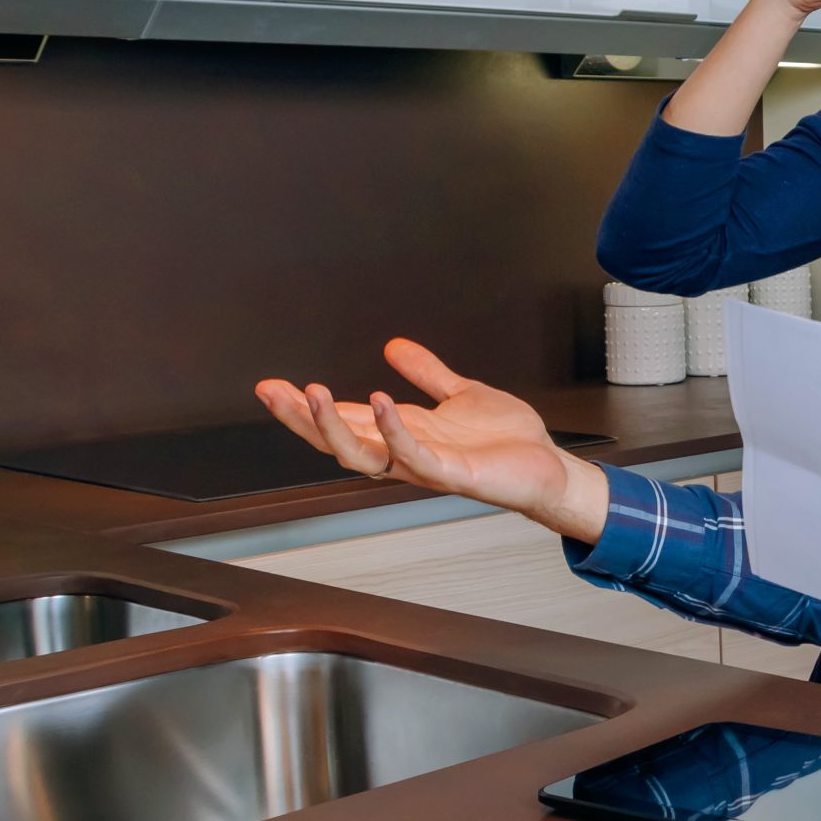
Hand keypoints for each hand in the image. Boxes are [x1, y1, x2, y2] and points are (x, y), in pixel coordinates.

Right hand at [254, 338, 610, 541]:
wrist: (546, 467)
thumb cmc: (507, 442)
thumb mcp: (461, 394)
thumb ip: (428, 373)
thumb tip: (395, 347)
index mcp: (404, 432)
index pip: (344, 419)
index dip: (308, 405)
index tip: (275, 386)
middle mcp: (405, 452)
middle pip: (339, 440)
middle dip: (302, 418)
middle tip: (273, 392)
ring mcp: (425, 465)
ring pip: (363, 455)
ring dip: (333, 426)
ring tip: (313, 393)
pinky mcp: (451, 473)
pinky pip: (412, 455)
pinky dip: (393, 431)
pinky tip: (380, 401)